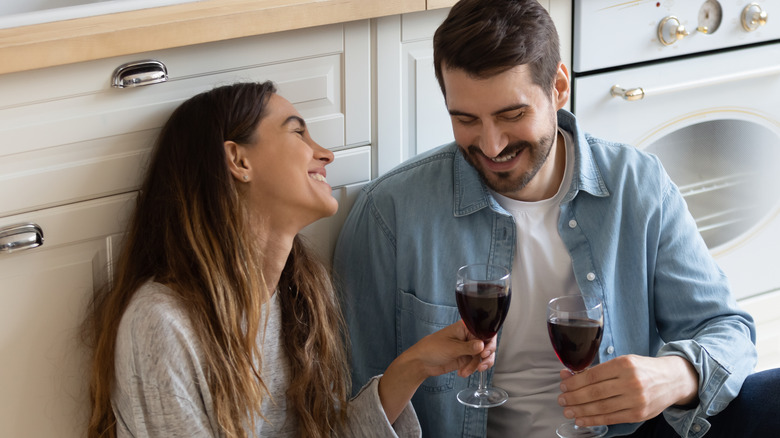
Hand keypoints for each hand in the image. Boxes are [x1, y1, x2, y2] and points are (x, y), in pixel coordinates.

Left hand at [409, 319, 496, 378]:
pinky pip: (476, 364)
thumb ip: (468, 347)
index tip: (484, 353)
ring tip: (467, 371)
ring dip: (478, 365)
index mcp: (465, 327)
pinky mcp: (466, 358)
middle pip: (487, 345)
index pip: (484, 331)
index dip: (488, 342)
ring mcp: (468, 348)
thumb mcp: (451, 347)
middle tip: (480, 364)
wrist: (422, 362)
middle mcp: (469, 337)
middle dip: (486, 356)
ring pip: (483, 356)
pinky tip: (463, 372)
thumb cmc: (432, 348)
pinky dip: (472, 369)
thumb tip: (482, 345)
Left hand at [557, 355, 698, 427]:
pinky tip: (581, 419)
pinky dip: (594, 420)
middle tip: (561, 400)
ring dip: (580, 410)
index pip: (593, 376)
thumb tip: (567, 375)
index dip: (574, 382)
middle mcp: (631, 382)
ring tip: (568, 411)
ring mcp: (636, 400)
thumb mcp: (622, 362)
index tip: (563, 385)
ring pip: (601, 407)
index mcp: (625, 364)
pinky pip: (611, 418)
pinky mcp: (639, 414)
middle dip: (574, 397)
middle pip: (595, 392)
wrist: (672, 380)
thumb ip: (596, 370)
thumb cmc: (642, 369)